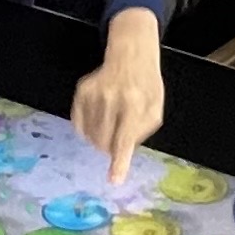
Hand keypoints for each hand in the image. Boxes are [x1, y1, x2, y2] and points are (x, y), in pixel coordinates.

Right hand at [71, 12, 166, 186]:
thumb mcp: (155, 107)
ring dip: (100, 139)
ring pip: (90, 135)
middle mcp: (112, 97)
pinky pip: (79, 123)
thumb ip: (142, 131)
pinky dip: (88, 128)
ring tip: (112, 123)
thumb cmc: (145, 84)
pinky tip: (101, 116)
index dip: (119, 161)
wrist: (130, 54)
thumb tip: (121, 153)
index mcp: (135, 103)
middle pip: (104, 141)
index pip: (125, 139)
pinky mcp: (82, 91)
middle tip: (117, 139)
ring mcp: (94, 93)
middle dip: (110, 148)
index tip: (114, 180)